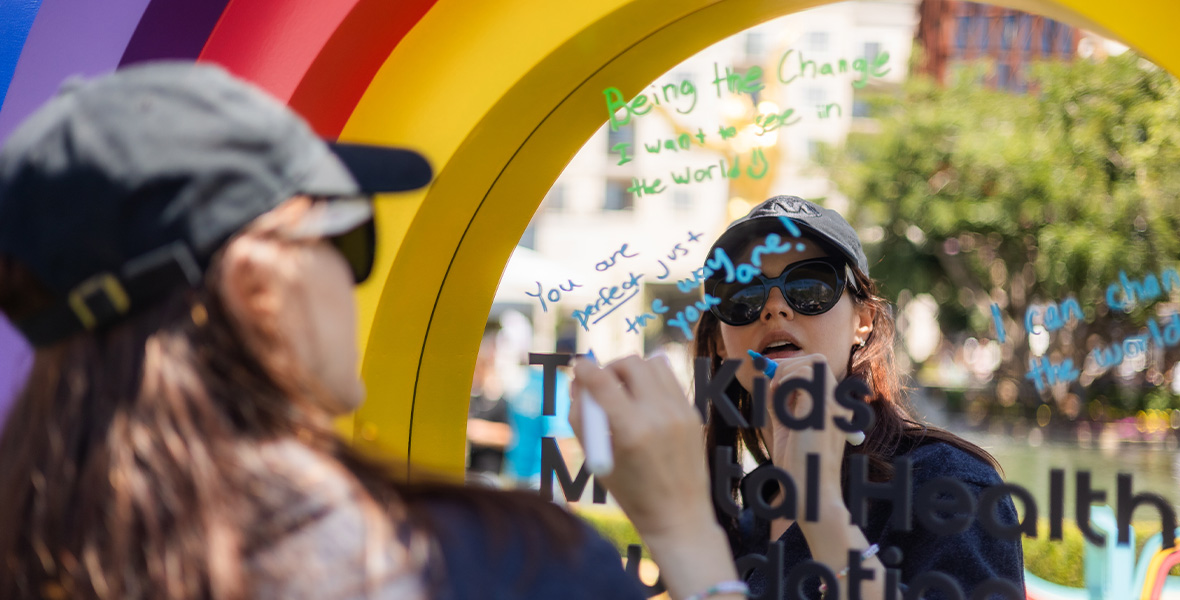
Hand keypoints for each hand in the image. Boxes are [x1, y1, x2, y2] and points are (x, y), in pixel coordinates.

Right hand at [570, 356, 741, 599]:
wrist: (678, 514)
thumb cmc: (631, 492)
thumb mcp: (597, 459)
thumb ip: (582, 419)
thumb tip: (578, 384)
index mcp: (630, 431)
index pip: (602, 381)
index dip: (584, 369)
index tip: (577, 366)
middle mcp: (658, 416)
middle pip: (630, 364)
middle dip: (610, 368)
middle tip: (602, 384)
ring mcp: (680, 412)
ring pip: (653, 364)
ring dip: (633, 371)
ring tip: (625, 391)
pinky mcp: (693, 413)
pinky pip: (669, 379)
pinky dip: (652, 382)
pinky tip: (645, 402)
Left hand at [763, 354, 852, 525]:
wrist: (810, 491)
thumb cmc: (797, 465)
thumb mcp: (788, 426)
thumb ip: (782, 403)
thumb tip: (769, 377)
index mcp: (834, 407)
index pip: (815, 369)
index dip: (790, 371)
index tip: (771, 388)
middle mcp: (839, 402)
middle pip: (815, 361)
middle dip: (787, 368)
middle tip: (771, 392)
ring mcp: (833, 403)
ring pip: (811, 363)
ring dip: (784, 375)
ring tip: (774, 400)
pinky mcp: (822, 407)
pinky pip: (803, 374)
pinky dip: (784, 383)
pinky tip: (777, 404)